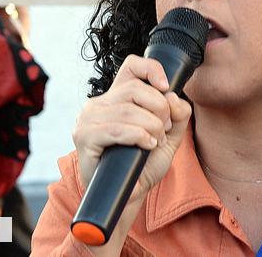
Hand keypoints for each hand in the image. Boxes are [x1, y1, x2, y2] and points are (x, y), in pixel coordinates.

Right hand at [72, 55, 191, 201]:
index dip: (151, 68)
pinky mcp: (84, 136)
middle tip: (164, 129)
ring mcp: (89, 118)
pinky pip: (116, 128)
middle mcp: (100, 103)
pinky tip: (146, 145)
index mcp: (118, 97)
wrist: (127, 195)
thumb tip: (173, 96)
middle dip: (159, 108)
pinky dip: (138, 135)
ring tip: (155, 141)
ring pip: (128, 109)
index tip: (166, 86)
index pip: (132, 66)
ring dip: (151, 126)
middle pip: (135, 89)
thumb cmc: (143, 164)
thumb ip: (177, 115)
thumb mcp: (168, 136)